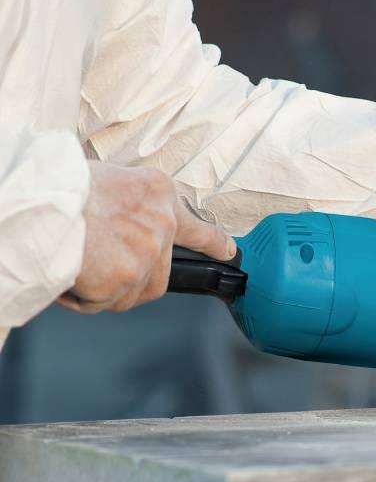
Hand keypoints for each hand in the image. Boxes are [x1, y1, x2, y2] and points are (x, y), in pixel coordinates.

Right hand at [57, 162, 235, 313]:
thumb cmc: (60, 185)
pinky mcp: (126, 278)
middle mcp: (161, 223)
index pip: (195, 224)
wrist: (40, 202)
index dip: (213, 242)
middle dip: (132, 278)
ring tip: (76, 268)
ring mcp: (147, 253)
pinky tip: (67, 277)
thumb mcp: (106, 178)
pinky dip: (82, 298)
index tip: (228, 251)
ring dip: (106, 290)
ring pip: (132, 291)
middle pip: (157, 270)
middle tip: (107, 275)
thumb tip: (119, 225)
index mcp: (157, 191)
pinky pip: (103, 303)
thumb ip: (127, 205)